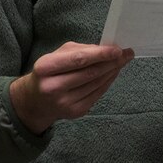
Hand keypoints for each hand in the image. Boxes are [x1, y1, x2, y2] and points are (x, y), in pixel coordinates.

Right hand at [9, 41, 133, 134]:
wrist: (35, 101)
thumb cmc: (49, 72)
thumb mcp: (57, 55)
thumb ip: (80, 50)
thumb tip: (106, 50)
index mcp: (45, 67)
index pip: (79, 60)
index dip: (101, 55)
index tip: (118, 50)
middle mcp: (53, 87)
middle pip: (90, 73)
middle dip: (112, 62)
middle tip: (127, 54)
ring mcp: (64, 102)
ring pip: (96, 84)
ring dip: (112, 72)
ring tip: (122, 62)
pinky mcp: (75, 112)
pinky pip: (97, 94)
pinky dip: (107, 83)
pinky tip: (113, 74)